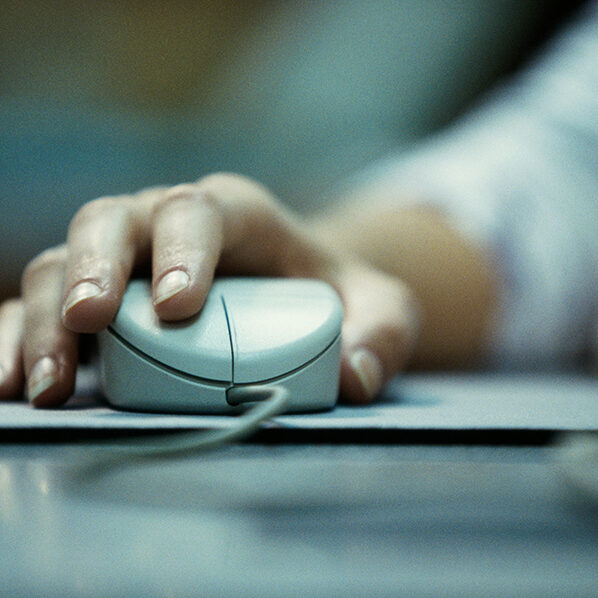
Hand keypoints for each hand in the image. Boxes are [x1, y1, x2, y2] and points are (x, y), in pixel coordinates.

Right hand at [0, 173, 418, 406]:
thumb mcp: (378, 307)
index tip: (176, 308)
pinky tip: (9, 380)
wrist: (292, 291)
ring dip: (43, 317)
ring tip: (41, 382)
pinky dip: (20, 336)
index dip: (184, 250)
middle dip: (93, 269)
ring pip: (63, 262)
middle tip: (85, 325)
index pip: (201, 212)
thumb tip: (356, 377)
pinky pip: (45, 306)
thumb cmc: (331, 292)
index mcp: (237, 214)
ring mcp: (126, 260)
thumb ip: (381, 333)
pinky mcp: (100, 298)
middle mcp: (169, 226)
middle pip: (113, 222)